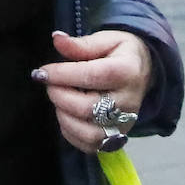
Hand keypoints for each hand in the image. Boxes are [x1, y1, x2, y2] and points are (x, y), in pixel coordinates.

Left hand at [33, 30, 153, 154]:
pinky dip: (71, 133)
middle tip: (50, 84)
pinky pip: (90, 146)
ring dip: (64, 117)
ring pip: (89, 133)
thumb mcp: (105, 39)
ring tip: (59, 99)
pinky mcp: (117, 137)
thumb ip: (80, 44)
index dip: (61, 74)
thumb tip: (56, 38)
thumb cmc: (120, 53)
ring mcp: (124, 123)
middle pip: (88, 108)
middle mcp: (128, 101)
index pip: (91, 76)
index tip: (42, 72)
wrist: (143, 70)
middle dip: (60, 96)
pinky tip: (66, 115)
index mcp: (127, 71)